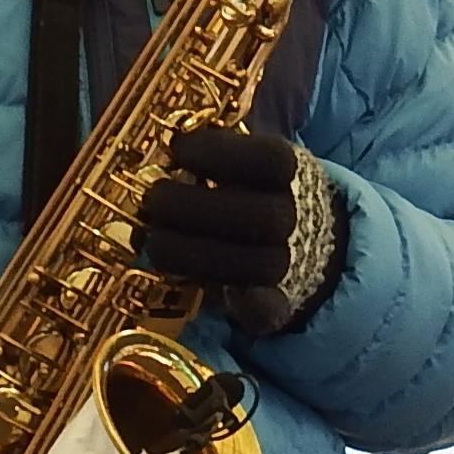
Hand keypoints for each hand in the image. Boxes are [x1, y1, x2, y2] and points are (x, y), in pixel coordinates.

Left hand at [136, 128, 345, 334]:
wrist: (300, 232)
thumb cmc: (251, 185)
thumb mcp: (243, 156)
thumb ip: (213, 152)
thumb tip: (163, 142)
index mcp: (289, 172)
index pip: (265, 159)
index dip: (218, 153)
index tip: (177, 149)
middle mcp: (293, 217)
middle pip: (259, 218)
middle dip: (197, 209)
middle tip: (153, 199)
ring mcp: (289, 264)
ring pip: (256, 265)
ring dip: (195, 254)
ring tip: (154, 238)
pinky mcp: (276, 303)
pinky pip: (267, 311)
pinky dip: (247, 307)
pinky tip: (214, 293)